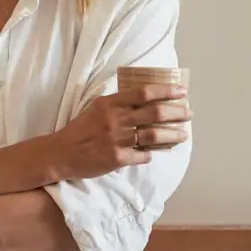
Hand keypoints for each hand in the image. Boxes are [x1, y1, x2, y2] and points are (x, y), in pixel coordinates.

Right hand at [53, 83, 190, 179]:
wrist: (61, 153)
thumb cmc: (81, 130)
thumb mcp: (96, 108)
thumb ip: (118, 103)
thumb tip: (145, 98)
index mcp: (110, 104)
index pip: (144, 93)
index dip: (166, 91)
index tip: (182, 92)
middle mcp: (115, 120)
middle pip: (154, 113)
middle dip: (176, 113)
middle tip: (189, 113)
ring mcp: (117, 140)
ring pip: (154, 135)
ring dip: (172, 135)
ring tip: (183, 135)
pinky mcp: (116, 158)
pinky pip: (142, 155)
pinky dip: (151, 154)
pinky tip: (155, 153)